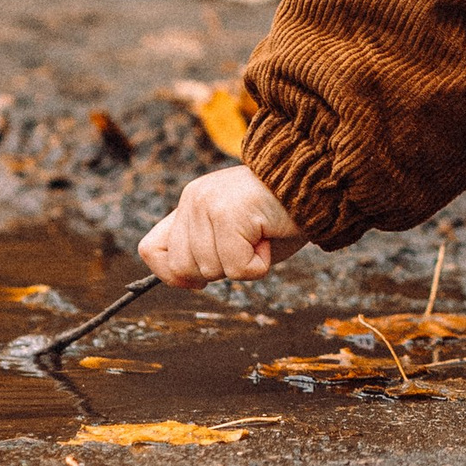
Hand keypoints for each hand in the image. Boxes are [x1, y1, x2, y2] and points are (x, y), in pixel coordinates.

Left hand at [140, 163, 303, 286]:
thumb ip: (206, 251)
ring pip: (210, 270)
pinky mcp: (227, 213)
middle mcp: (192, 201)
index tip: (199, 281)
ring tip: (260, 234)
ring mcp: (207, 205)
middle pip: (182, 268)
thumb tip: (187, 281)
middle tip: (245, 244)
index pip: (150, 250)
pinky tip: (268, 235)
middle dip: (217, 271)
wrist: (315, 184)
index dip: (171, 275)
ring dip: (243, 264)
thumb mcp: (234, 235)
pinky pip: (237, 268)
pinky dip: (259, 264)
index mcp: (189, 205)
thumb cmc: (278, 215)